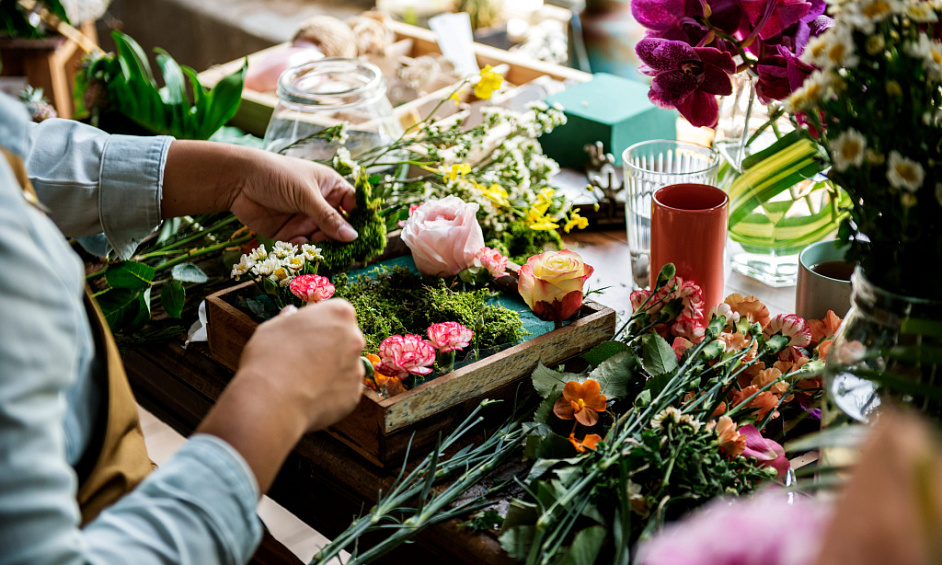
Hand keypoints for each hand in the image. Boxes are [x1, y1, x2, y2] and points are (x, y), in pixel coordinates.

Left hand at [161, 141, 358, 243]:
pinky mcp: (289, 234)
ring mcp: (305, 220)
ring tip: (325, 254)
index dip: (361, 220)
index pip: (353, 205)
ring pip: (323, 240)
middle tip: (350, 254)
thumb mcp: (306, 195)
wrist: (237, 181)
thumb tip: (353, 237)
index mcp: (330, 187)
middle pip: (340, 227)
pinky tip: (302, 250)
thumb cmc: (276, 175)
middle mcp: (320, 205)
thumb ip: (328, 218)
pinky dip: (304, 251)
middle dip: (343, 240)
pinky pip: (303, 247)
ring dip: (325, 248)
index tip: (368, 236)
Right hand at [196, 298, 364, 491]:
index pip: (335, 312)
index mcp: (339, 313)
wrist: (268, 402)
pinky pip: (342, 392)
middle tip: (298, 362)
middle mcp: (355, 338)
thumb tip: (292, 317)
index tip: (301, 337)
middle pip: (343, 339)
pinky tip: (304, 400)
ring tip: (297, 384)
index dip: (316, 325)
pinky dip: (327, 396)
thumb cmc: (265, 358)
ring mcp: (357, 369)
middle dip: (325, 348)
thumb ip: (288, 321)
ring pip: (343, 368)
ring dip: (326, 373)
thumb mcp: (270, 329)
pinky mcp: (354, 397)